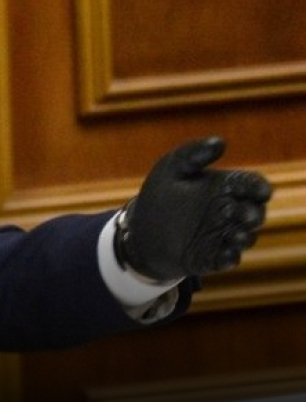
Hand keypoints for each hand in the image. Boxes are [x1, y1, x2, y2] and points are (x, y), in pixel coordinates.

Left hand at [115, 136, 272, 281]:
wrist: (139, 230)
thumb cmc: (159, 194)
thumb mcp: (172, 167)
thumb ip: (194, 153)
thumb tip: (220, 142)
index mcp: (225, 187)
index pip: (252, 185)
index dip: (258, 188)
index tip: (260, 191)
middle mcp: (229, 212)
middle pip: (254, 212)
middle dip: (254, 214)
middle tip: (245, 215)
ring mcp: (222, 235)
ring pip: (245, 237)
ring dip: (244, 237)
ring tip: (236, 235)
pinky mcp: (212, 257)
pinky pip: (226, 259)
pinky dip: (229, 258)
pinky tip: (227, 257)